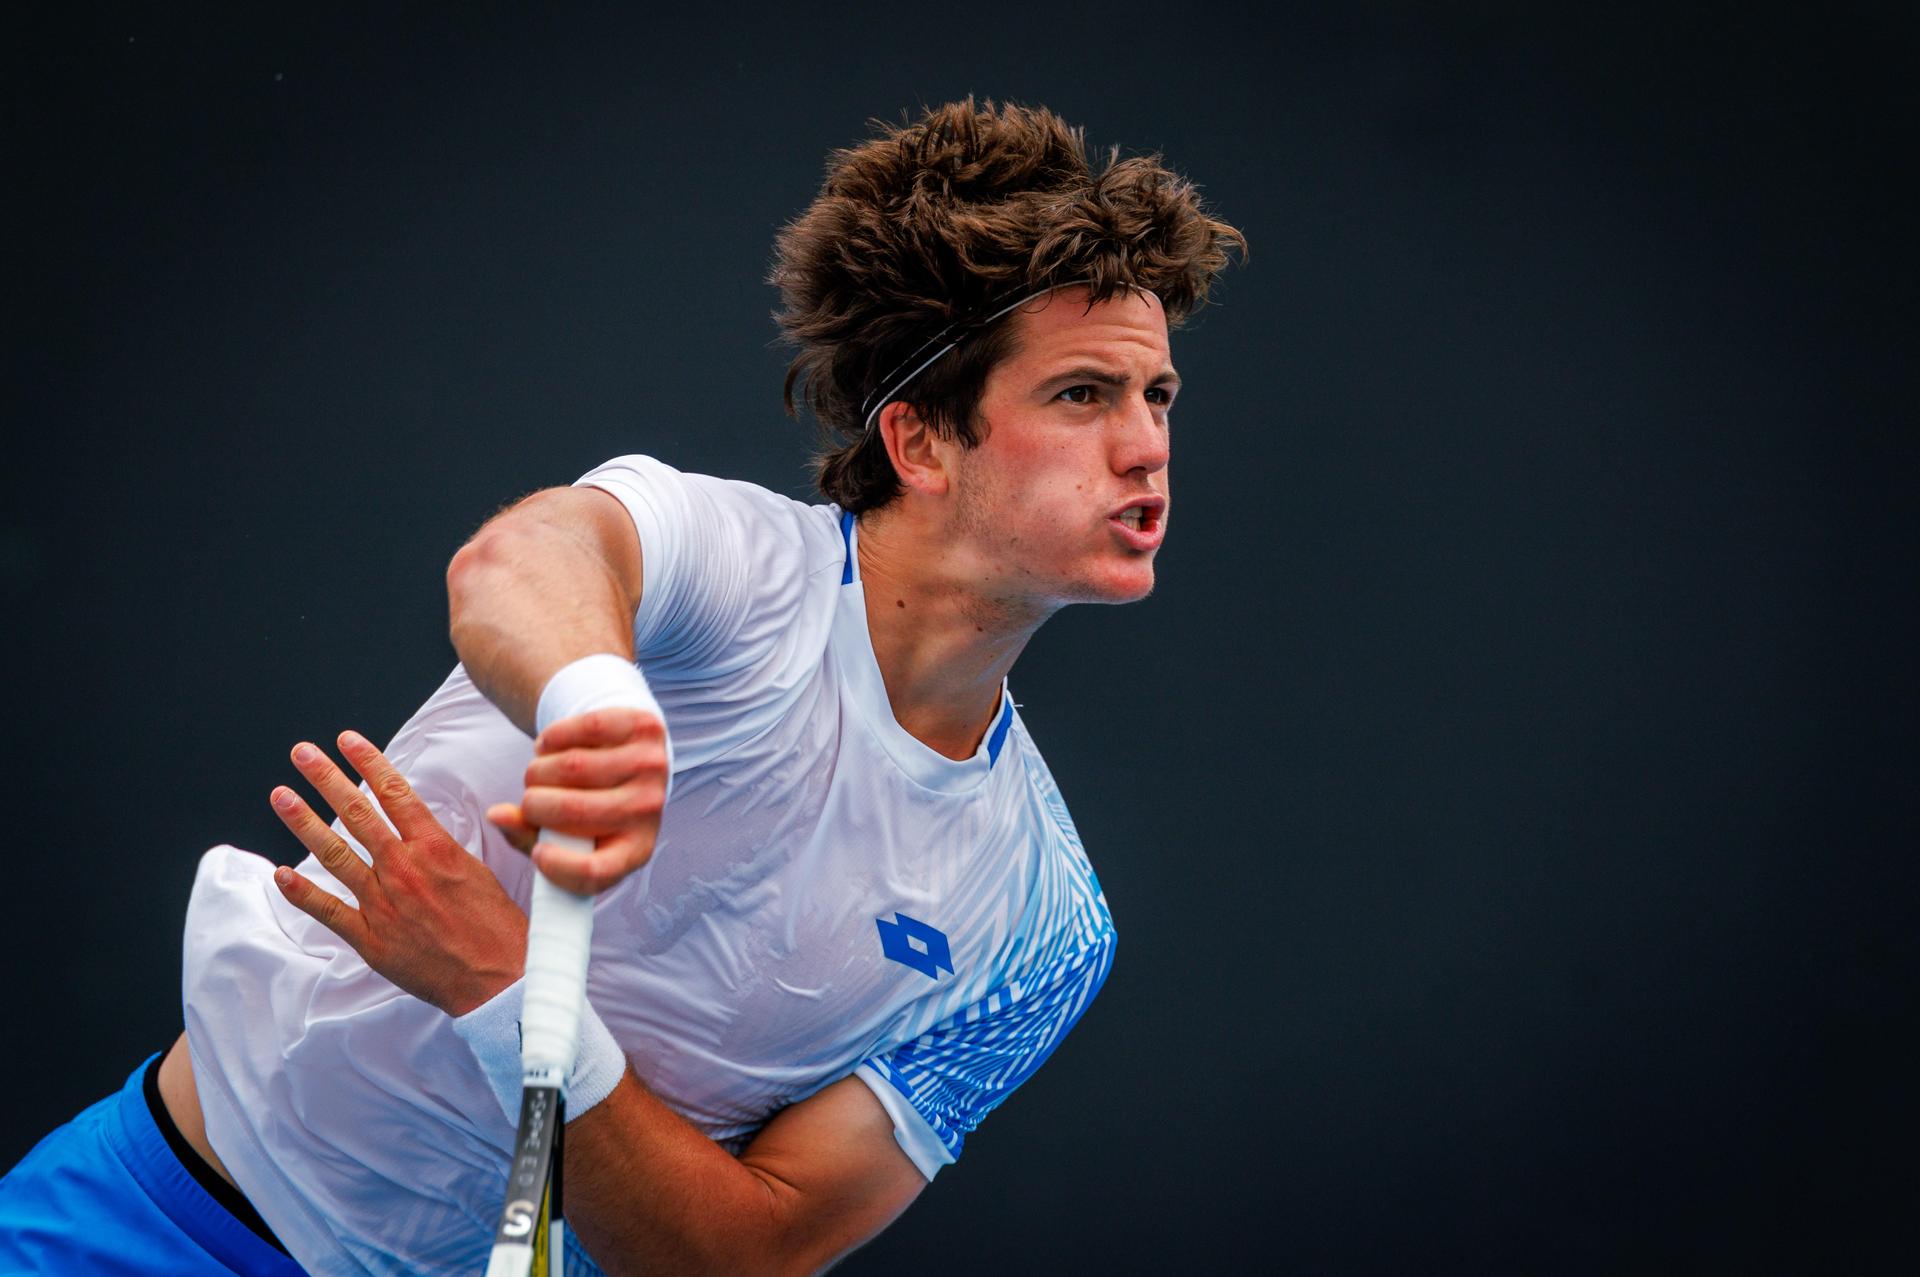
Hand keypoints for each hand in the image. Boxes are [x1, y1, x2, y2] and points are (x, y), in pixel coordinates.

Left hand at [271, 730, 527, 1016]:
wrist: (497, 977)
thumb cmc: (498, 927)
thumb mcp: (483, 870)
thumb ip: (452, 845)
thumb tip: (439, 825)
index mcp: (436, 847)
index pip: (394, 792)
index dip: (368, 761)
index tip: (347, 740)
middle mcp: (404, 868)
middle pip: (357, 813)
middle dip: (325, 778)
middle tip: (302, 753)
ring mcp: (382, 902)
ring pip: (334, 853)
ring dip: (303, 821)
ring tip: (281, 796)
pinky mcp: (370, 938)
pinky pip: (327, 910)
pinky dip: (301, 892)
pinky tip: (280, 873)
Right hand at [485, 706, 667, 895]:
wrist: (627, 755)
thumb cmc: (587, 805)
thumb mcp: (560, 833)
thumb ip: (525, 833)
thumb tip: (496, 815)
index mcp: (635, 849)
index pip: (596, 871)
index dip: (557, 866)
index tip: (538, 851)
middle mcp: (650, 808)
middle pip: (573, 810)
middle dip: (533, 804)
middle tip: (531, 801)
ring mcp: (652, 766)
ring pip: (572, 765)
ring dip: (538, 769)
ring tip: (540, 773)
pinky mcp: (646, 727)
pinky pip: (584, 729)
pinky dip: (552, 737)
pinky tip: (550, 747)